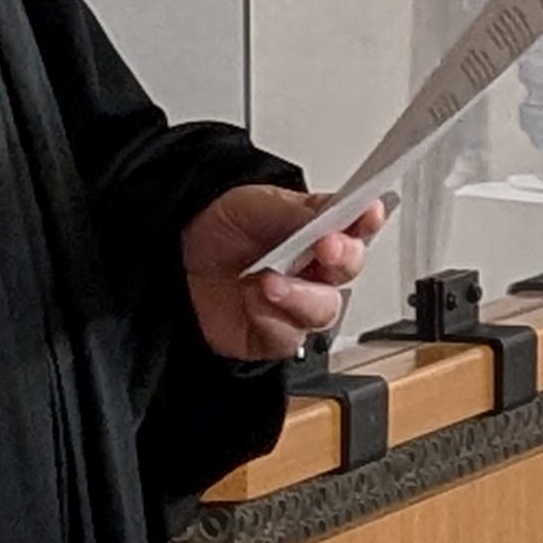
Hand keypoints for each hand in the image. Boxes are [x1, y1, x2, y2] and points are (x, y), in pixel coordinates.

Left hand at [182, 182, 389, 360]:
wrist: (174, 260)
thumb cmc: (220, 228)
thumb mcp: (255, 204)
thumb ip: (297, 211)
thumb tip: (333, 212)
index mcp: (319, 229)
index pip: (357, 224)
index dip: (368, 220)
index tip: (368, 212)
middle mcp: (315, 268)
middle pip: (350, 269)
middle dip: (342, 258)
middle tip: (326, 247)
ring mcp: (297, 303)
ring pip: (325, 310)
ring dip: (301, 296)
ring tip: (270, 282)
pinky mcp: (276, 335)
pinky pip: (290, 338)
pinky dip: (272, 322)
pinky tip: (254, 303)